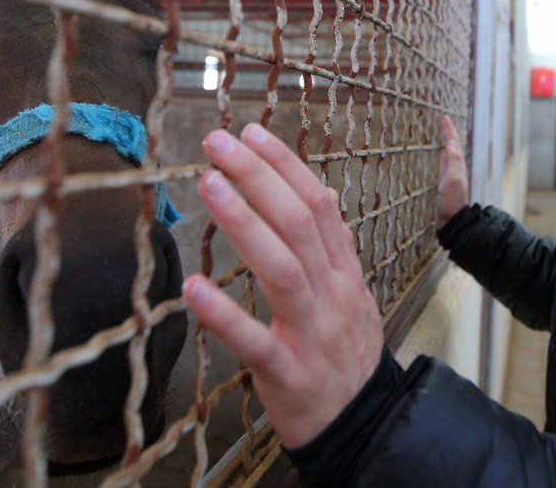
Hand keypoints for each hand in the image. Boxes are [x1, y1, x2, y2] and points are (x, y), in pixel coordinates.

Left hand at [183, 123, 383, 448]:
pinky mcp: (287, 373)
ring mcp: (312, 333)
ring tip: (208, 186)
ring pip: (281, 269)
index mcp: (343, 271)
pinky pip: (255, 341)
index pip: (318, 204)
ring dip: (243, 222)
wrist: (362, 422)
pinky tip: (193, 288)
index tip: (250, 133)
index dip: (284, 165)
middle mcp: (331, 293)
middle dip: (257, 177)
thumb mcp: (349, 292)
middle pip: (298, 224)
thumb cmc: (345, 352)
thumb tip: (316, 192)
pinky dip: (225, 314)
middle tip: (218, 144)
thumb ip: (330, 247)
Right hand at [436, 115, 468, 228]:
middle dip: (448, 133)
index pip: (454, 143)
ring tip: (442, 134)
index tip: (444, 118)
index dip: (449, 130)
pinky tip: (441, 155)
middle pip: (453, 146)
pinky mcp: (445, 184)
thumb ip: (453, 160)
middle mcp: (456, 169)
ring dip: (446, 143)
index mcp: (458, 166)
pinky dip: (443, 154)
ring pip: (449, 154)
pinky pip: (444, 163)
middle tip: (443, 122)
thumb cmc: (451, 202)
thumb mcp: (452, 178)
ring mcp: (451, 176)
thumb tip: (451, 142)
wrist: (451, 222)